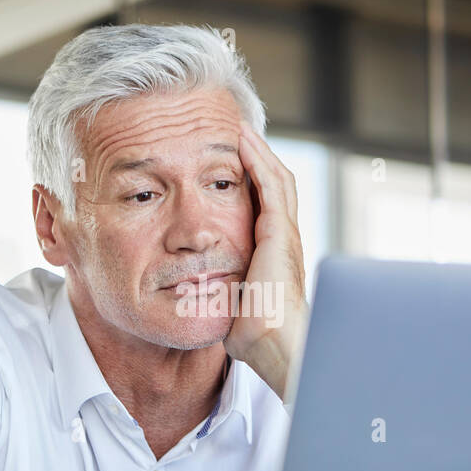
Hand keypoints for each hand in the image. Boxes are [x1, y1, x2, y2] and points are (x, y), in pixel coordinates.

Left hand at [224, 119, 308, 401]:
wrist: (274, 344)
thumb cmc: (251, 335)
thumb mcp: (229, 302)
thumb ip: (215, 287)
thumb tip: (185, 289)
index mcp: (271, 253)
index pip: (262, 205)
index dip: (248, 181)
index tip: (225, 162)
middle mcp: (282, 238)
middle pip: (272, 185)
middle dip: (254, 157)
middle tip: (233, 132)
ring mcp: (284, 233)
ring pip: (275, 177)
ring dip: (256, 150)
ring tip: (238, 126)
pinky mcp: (280, 232)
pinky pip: (271, 184)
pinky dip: (258, 159)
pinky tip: (243, 141)